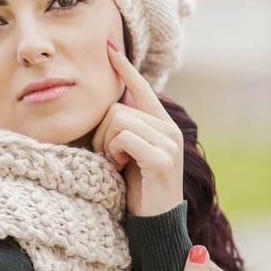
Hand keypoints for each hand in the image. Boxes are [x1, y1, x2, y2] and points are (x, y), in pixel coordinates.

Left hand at [91, 36, 184, 215]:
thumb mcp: (129, 153)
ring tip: (115, 163)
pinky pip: (123, 138)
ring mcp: (168, 142)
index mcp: (161, 124)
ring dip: (106, 144)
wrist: (154, 224)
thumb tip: (109, 103)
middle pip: (117, 107)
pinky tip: (120, 167)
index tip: (109, 46)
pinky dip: (114, 152)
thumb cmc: (136, 188)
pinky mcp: (161, 158)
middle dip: (101, 132)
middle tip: (107, 156)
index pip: (141, 88)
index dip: (124, 68)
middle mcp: (169, 128)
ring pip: (118, 120)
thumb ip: (125, 128)